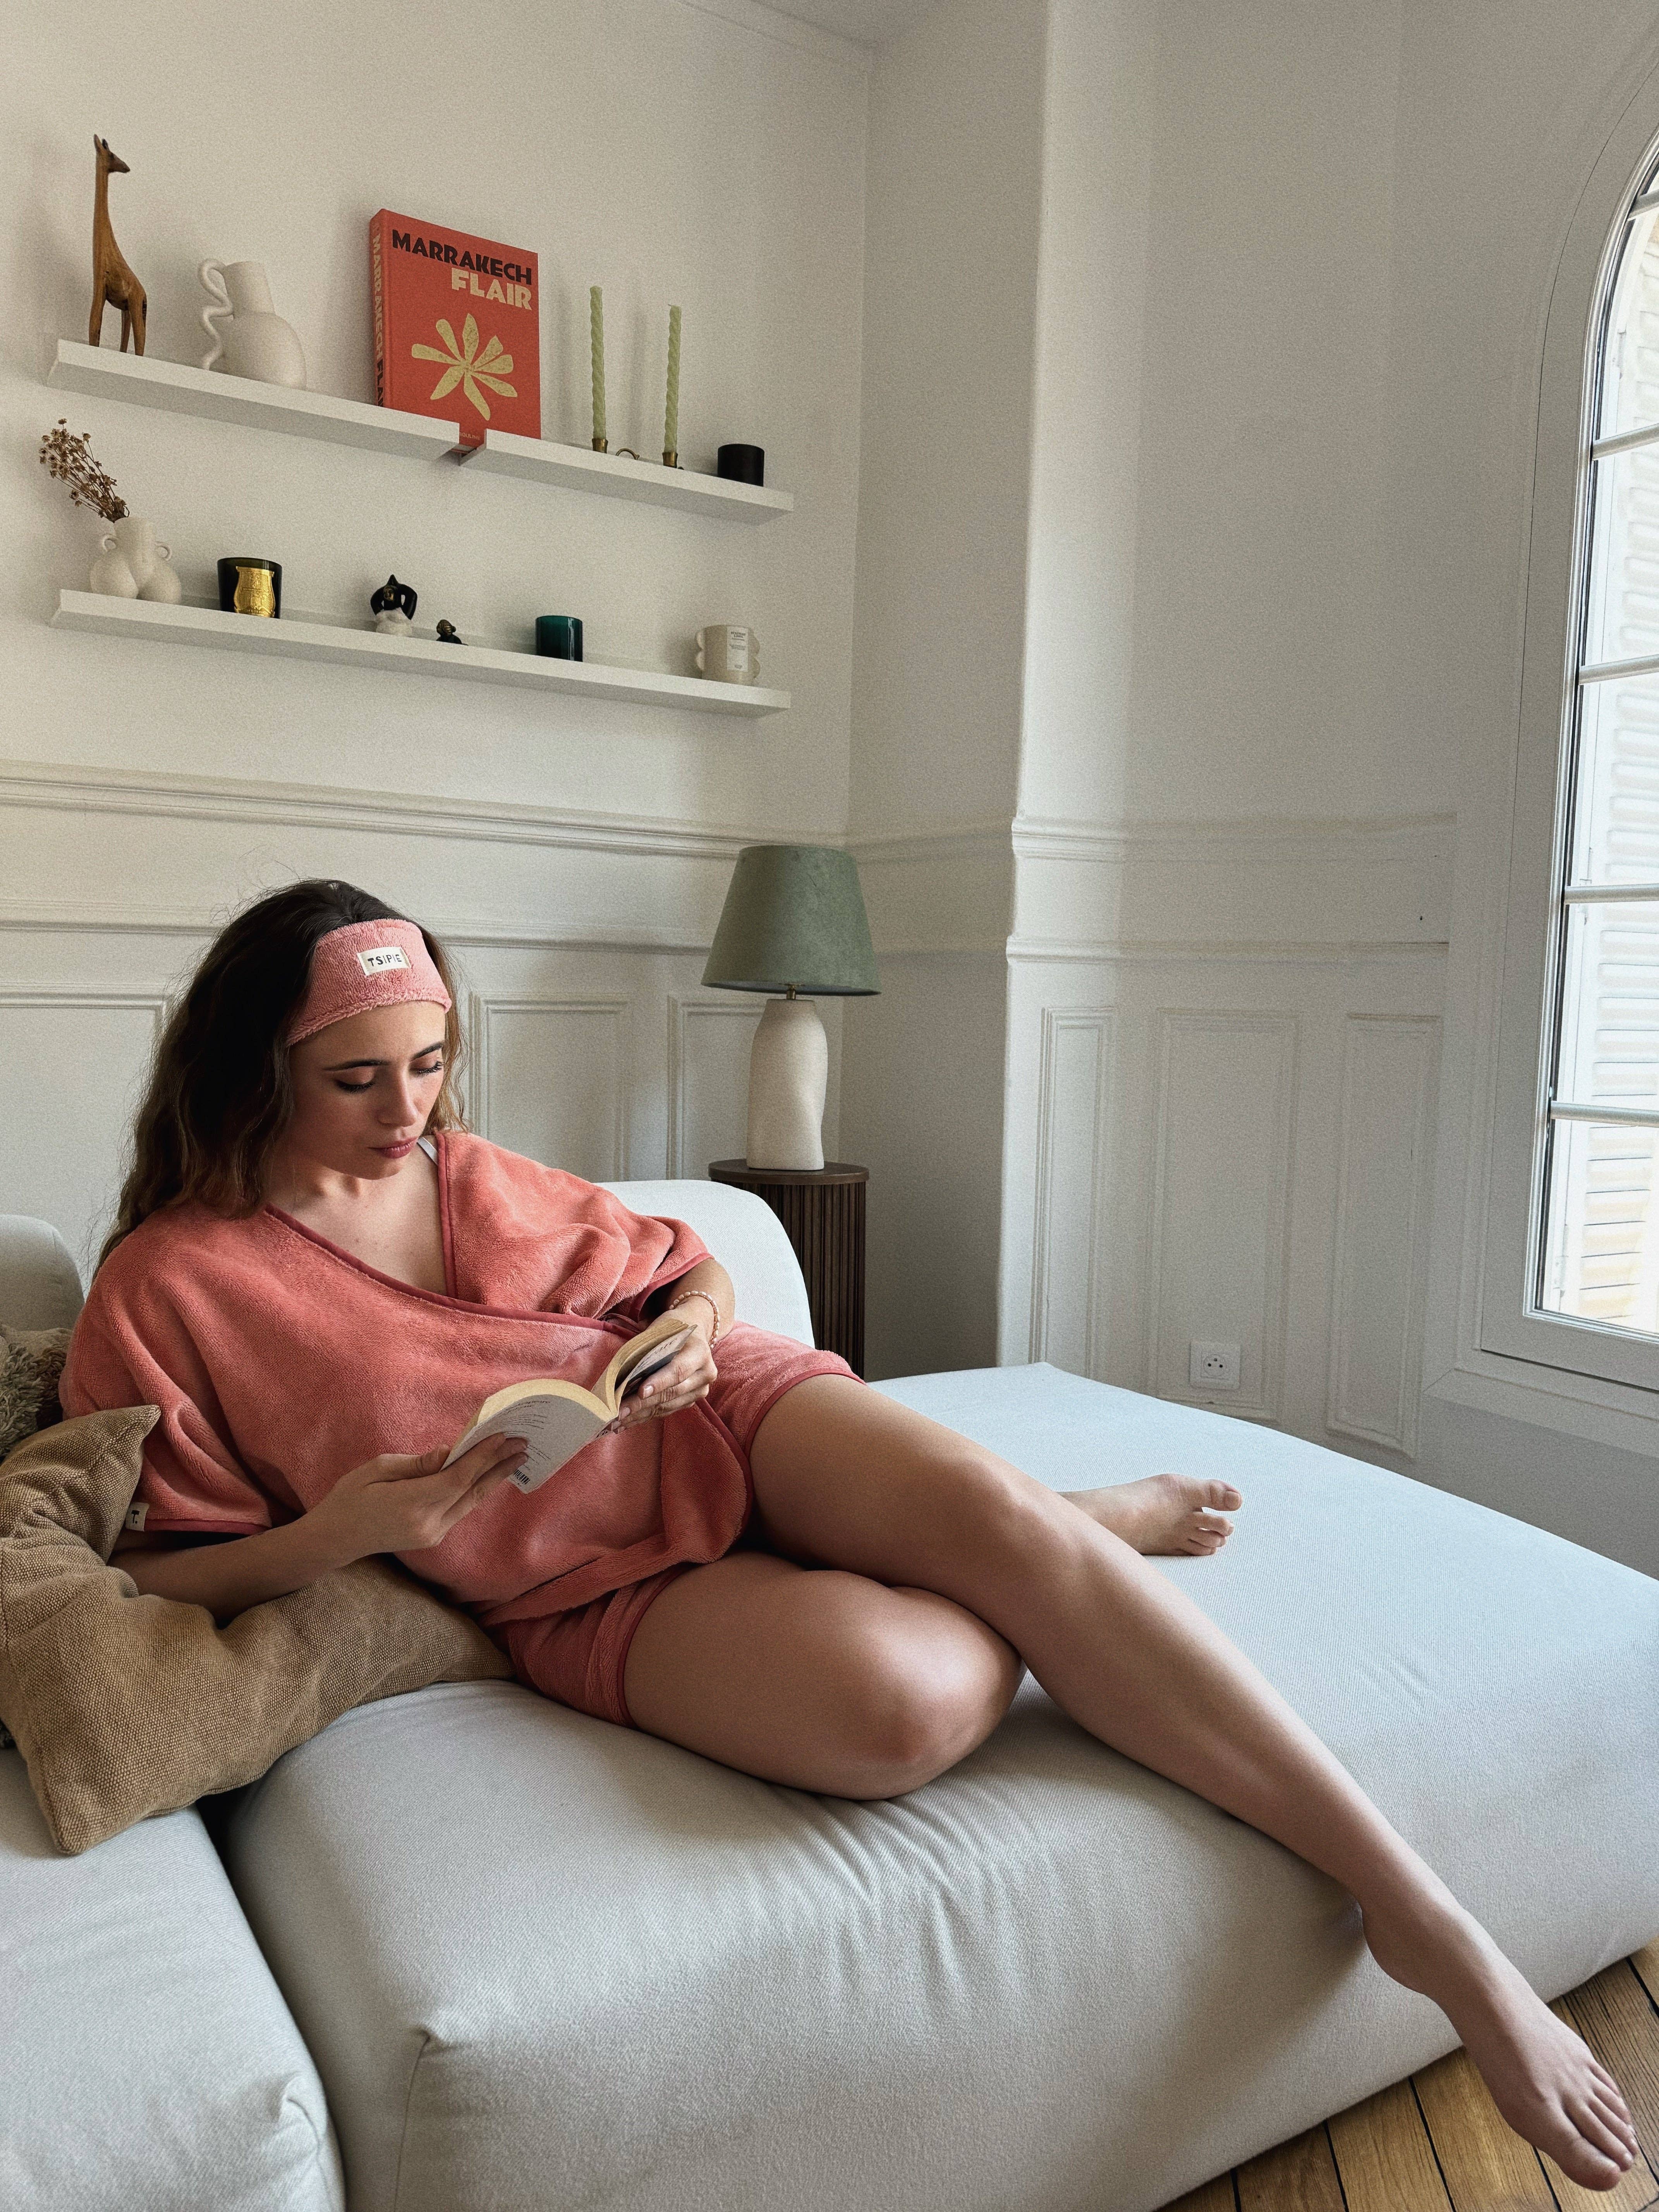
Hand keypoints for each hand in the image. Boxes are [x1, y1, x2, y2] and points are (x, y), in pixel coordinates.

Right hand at [306, 1433, 527, 1562]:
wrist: (336, 1538)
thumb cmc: (350, 1496)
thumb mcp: (377, 1469)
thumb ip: (417, 1464)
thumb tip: (450, 1452)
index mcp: (412, 1504)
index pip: (458, 1478)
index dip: (482, 1457)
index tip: (502, 1437)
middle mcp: (428, 1524)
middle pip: (472, 1491)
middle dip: (499, 1466)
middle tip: (523, 1444)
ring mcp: (432, 1535)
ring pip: (470, 1502)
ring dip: (493, 1479)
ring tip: (515, 1458)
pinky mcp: (432, 1537)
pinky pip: (460, 1509)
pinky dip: (475, 1490)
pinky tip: (489, 1476)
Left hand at [607, 1315, 717, 1430]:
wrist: (692, 1336)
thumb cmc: (671, 1330)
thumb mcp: (661, 1332)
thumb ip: (646, 1352)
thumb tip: (620, 1377)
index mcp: (700, 1352)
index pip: (678, 1371)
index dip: (659, 1382)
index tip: (640, 1392)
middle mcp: (705, 1374)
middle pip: (671, 1392)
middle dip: (642, 1404)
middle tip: (618, 1412)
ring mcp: (700, 1390)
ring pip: (667, 1406)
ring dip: (640, 1414)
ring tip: (616, 1421)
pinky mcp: (691, 1401)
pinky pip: (666, 1411)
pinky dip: (645, 1416)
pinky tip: (627, 1421)